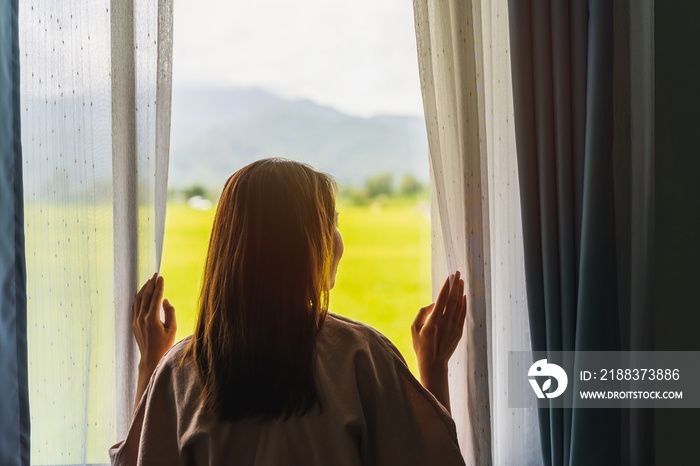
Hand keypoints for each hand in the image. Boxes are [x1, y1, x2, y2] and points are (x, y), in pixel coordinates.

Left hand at [132, 273, 176, 371]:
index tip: (161, 277)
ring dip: (144, 289)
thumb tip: (165, 300)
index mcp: (152, 319)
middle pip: (146, 296)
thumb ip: (170, 312)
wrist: (151, 358)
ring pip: (138, 300)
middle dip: (151, 284)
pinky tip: (143, 293)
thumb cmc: (165, 345)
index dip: (159, 286)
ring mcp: (136, 321)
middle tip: (156, 275)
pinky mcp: (133, 324)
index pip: (156, 297)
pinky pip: (135, 306)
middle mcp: (142, 318)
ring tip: (149, 281)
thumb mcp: (172, 329)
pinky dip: (139, 297)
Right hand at [411, 271, 465, 411]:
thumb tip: (433, 304)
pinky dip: (464, 304)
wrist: (433, 363)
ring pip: (459, 305)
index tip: (449, 276)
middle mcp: (445, 323)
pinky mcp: (459, 332)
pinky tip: (464, 296)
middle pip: (453, 299)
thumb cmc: (421, 346)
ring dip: (460, 292)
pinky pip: (462, 314)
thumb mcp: (414, 328)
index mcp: (433, 321)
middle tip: (458, 273)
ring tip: (461, 281)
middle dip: (456, 285)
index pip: (442, 299)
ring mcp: (454, 327)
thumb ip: (422, 313)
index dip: (446, 286)